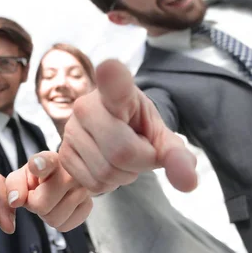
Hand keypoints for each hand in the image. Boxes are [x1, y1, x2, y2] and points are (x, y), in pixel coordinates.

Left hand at [5, 151, 92, 231]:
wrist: (61, 179)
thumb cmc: (39, 177)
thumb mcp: (21, 176)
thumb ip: (13, 186)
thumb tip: (15, 200)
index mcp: (50, 160)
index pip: (46, 162)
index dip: (39, 164)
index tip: (35, 165)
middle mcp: (70, 173)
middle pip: (42, 205)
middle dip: (35, 205)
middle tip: (39, 196)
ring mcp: (82, 189)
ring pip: (54, 219)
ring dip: (47, 215)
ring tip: (50, 200)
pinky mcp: (88, 205)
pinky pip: (64, 226)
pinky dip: (58, 222)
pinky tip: (59, 207)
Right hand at [58, 59, 196, 193]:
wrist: (113, 136)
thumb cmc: (139, 131)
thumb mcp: (163, 138)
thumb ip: (178, 157)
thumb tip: (189, 184)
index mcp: (117, 92)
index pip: (114, 84)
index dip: (112, 77)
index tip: (109, 67)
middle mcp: (86, 106)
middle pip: (121, 151)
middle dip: (140, 163)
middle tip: (140, 153)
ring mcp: (70, 130)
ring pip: (105, 172)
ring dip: (123, 176)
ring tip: (122, 161)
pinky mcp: (62, 153)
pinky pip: (91, 183)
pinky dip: (107, 185)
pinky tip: (107, 168)